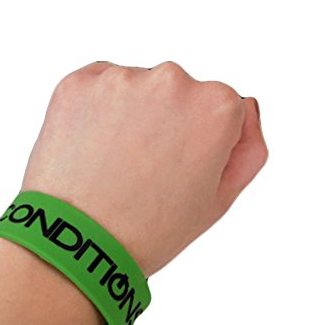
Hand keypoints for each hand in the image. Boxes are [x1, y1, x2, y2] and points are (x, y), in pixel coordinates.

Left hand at [22, 61, 267, 276]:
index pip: (217, 108)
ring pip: (133, 89)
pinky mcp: (76, 85)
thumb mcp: (217, 201)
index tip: (175, 169)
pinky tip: (90, 150)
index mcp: (215, 107)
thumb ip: (247, 148)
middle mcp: (171, 81)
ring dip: (127, 116)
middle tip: (140, 170)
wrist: (79, 245)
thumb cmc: (147, 230)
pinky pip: (95, 88)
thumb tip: (244, 108)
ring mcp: (120, 80)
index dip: (196, 142)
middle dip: (163, 123)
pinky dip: (93, 112)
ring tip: (111, 165)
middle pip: (175, 93)